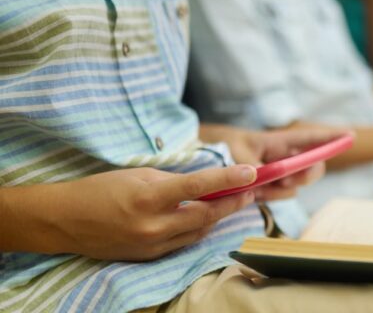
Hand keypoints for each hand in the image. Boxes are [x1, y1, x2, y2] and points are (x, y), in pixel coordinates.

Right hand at [1, 165, 256, 260]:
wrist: (65, 221)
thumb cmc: (100, 189)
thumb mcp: (138, 175)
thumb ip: (173, 181)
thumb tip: (202, 184)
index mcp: (149, 198)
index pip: (199, 187)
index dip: (228, 180)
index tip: (251, 172)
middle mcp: (154, 226)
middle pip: (206, 215)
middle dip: (232, 202)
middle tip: (250, 189)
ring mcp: (153, 245)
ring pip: (199, 232)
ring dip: (219, 217)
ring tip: (234, 201)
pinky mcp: (150, 257)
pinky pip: (184, 242)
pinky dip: (199, 229)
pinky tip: (207, 217)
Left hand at [200, 124, 349, 200]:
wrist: (207, 156)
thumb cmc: (223, 145)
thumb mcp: (235, 151)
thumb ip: (252, 166)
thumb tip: (264, 179)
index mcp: (278, 141)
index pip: (309, 138)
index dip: (330, 137)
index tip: (350, 136)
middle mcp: (283, 158)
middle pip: (311, 167)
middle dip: (306, 175)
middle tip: (288, 179)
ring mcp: (278, 174)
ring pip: (294, 186)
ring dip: (279, 190)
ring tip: (258, 185)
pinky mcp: (269, 188)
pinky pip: (278, 196)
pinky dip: (267, 197)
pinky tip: (252, 192)